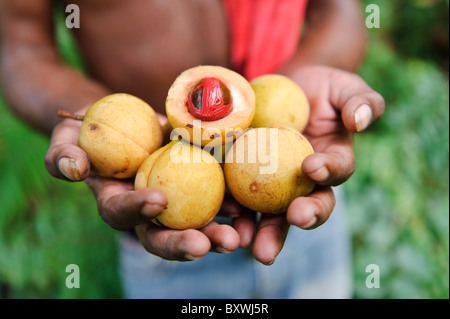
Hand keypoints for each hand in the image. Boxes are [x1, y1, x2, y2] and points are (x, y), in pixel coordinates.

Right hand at [44, 110, 239, 260]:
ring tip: (236, 239)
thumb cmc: (91, 132)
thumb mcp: (68, 138)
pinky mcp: (196, 185)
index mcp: (116, 203)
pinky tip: (245, 209)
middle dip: (183, 244)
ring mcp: (174, 201)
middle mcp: (147, 211)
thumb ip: (62, 155)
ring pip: (195, 225)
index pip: (122, 214)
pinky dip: (230, 206)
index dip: (137, 211)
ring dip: (216, 234)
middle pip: (163, 235)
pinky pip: (215, 200)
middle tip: (205, 246)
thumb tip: (75, 169)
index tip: (157, 199)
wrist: (125, 121)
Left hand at [224, 65, 384, 264]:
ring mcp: (276, 184)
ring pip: (272, 213)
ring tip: (248, 242)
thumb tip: (359, 121)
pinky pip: (241, 196)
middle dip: (303, 217)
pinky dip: (233, 207)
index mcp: (333, 162)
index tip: (312, 166)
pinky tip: (223, 214)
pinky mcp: (248, 179)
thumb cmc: (322, 88)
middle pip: (308, 206)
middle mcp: (306, 182)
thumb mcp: (345, 87)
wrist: (285, 88)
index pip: (337, 171)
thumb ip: (361, 102)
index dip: (328, 171)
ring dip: (263, 231)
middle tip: (294, 219)